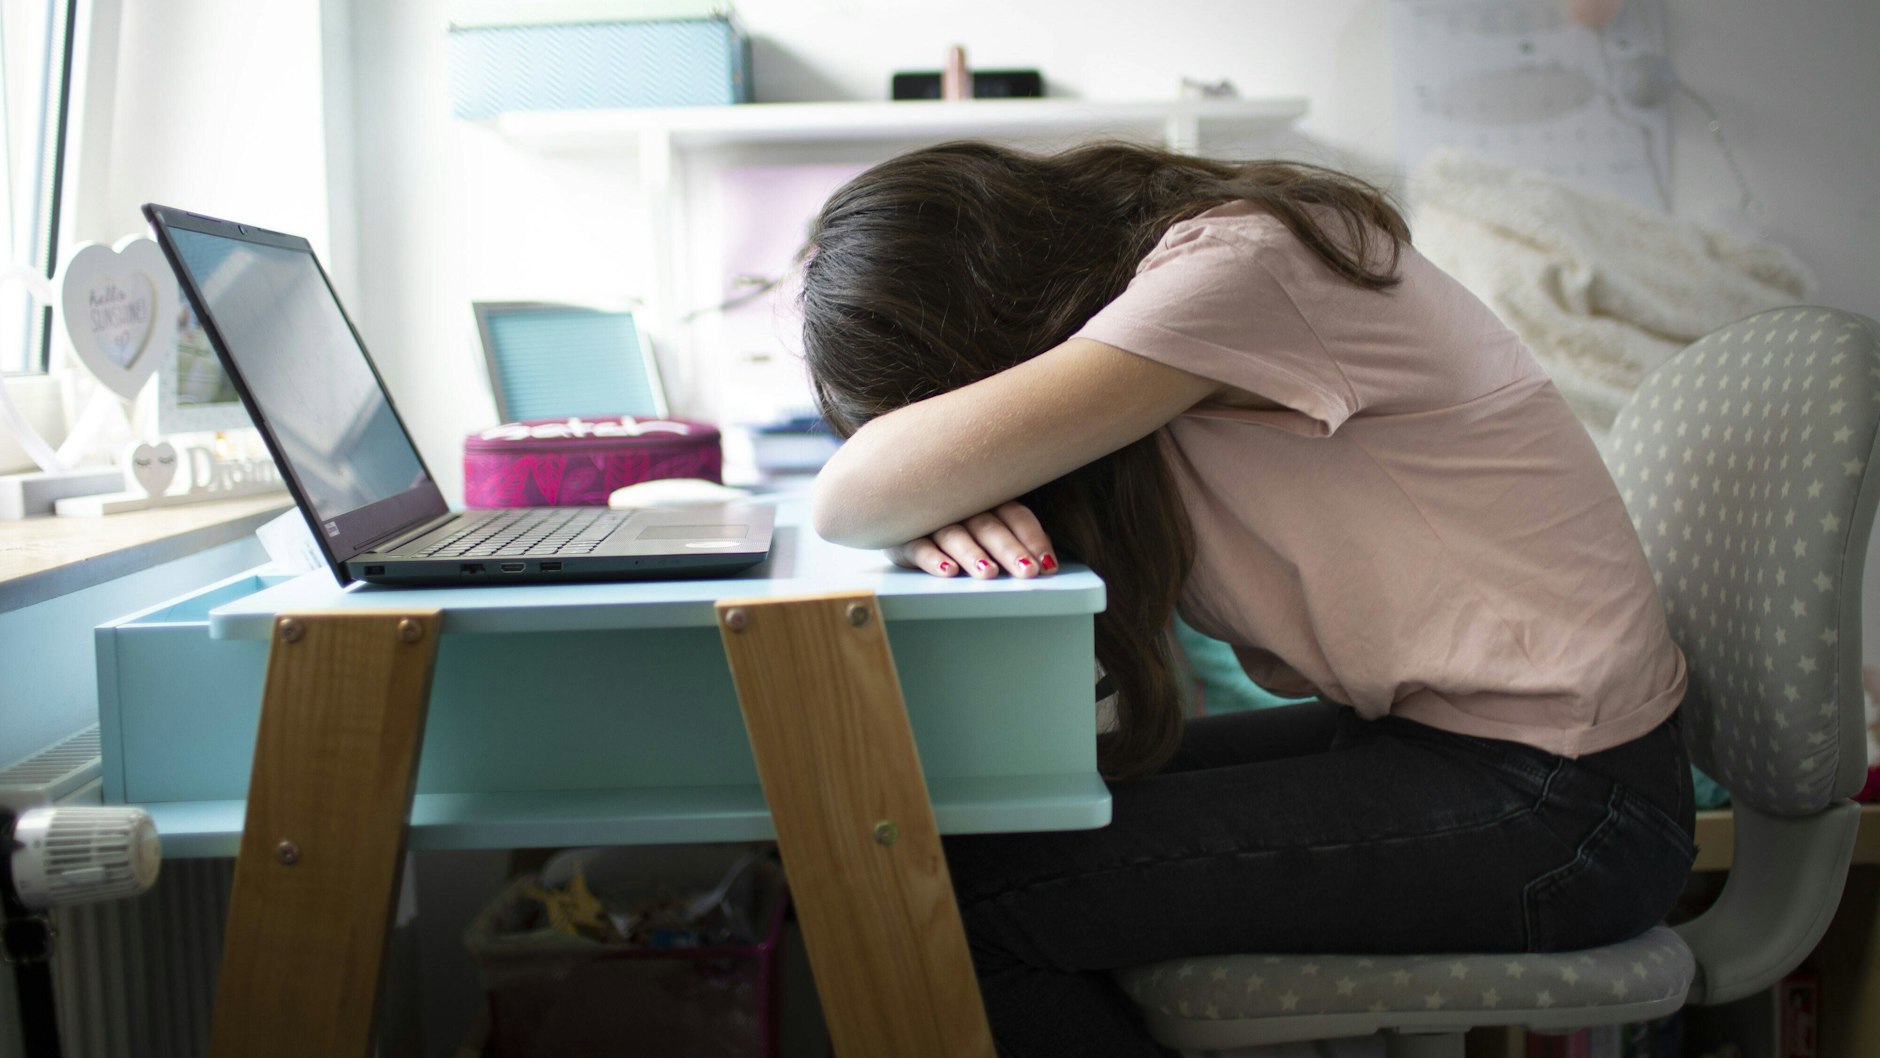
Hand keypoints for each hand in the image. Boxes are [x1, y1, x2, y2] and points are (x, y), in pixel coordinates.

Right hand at [887, 501, 1058, 578]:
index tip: (1048, 564)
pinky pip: (918, 546)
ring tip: (988, 572)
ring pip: (955, 534)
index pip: (1015, 515)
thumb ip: (1014, 536)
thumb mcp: (984, 520)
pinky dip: (933, 558)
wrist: (894, 502)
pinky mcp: (903, 535)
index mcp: (986, 498)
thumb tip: (1047, 559)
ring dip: (972, 553)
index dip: (1032, 538)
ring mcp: (930, 518)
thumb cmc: (951, 517)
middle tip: (1026, 571)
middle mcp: (960, 504)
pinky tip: (947, 570)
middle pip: (989, 526)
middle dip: (1009, 549)